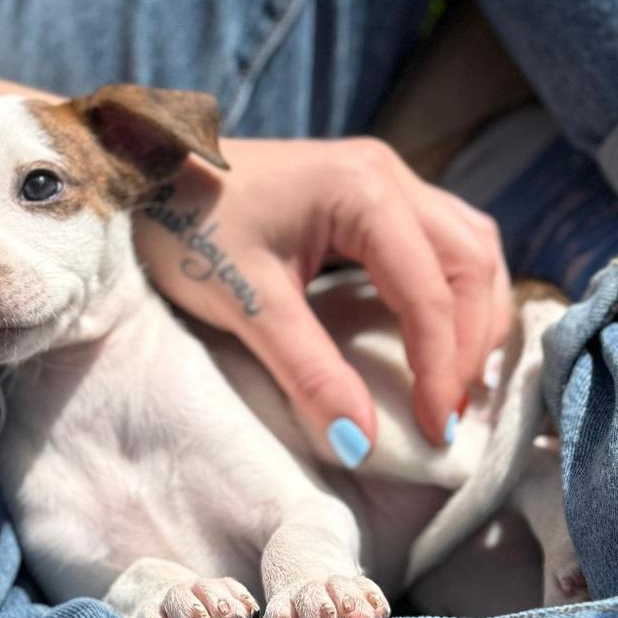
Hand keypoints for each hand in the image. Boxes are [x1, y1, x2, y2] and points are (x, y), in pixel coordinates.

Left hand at [133, 136, 511, 463]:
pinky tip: (436, 333)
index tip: (435, 429)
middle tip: (449, 412)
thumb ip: (308, 372)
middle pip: (470, 261)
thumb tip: (360, 443)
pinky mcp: (371, 193)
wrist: (146, 177)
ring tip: (453, 379)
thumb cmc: (187, 229)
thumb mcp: (247, 304)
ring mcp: (384, 177)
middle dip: (470, 341)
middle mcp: (389, 174)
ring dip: (471, 313)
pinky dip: (451, 292)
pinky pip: (440, 241)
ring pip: (467, 245)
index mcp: (364, 190)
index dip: (441, 367)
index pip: (431, 291)